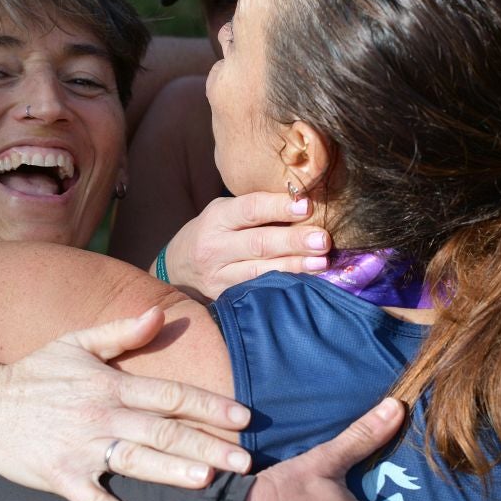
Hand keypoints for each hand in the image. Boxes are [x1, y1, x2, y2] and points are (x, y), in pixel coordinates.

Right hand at [0, 308, 252, 500]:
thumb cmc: (35, 373)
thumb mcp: (75, 343)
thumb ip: (121, 333)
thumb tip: (159, 314)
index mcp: (111, 383)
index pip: (170, 394)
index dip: (209, 404)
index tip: (244, 416)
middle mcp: (102, 415)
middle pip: (163, 430)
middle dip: (207, 445)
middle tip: (244, 460)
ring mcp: (82, 447)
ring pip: (136, 460)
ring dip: (172, 471)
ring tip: (207, 480)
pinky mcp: (61, 476)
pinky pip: (94, 500)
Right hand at [161, 192, 331, 301]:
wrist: (177, 268)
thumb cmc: (214, 233)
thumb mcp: (225, 212)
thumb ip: (256, 209)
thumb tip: (304, 203)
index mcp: (217, 218)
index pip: (250, 209)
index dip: (278, 207)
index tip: (307, 206)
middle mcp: (214, 247)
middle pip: (258, 243)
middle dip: (293, 241)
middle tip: (323, 239)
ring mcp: (218, 276)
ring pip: (260, 271)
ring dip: (294, 267)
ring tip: (321, 262)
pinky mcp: (224, 297)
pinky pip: (256, 292)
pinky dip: (282, 287)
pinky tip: (305, 285)